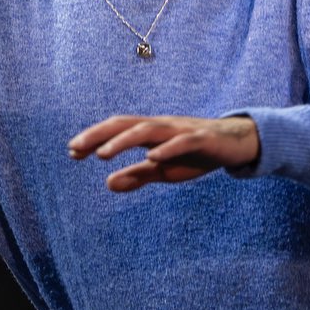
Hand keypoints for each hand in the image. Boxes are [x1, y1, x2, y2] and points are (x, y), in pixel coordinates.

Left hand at [68, 114, 259, 191]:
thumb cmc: (196, 154)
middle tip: (75, 149)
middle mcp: (162, 127)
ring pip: (148, 130)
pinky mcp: (203, 139)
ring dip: (122, 141)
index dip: (93, 138)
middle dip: (98, 135)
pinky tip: (152, 157)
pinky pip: (183, 142)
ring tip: (102, 154)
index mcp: (150, 133)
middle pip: (125, 125)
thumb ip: (138, 175)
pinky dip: (167, 148)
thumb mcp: (164, 170)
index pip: (116, 131)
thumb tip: (108, 184)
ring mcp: (181, 131)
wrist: (238, 144)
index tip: (71, 152)